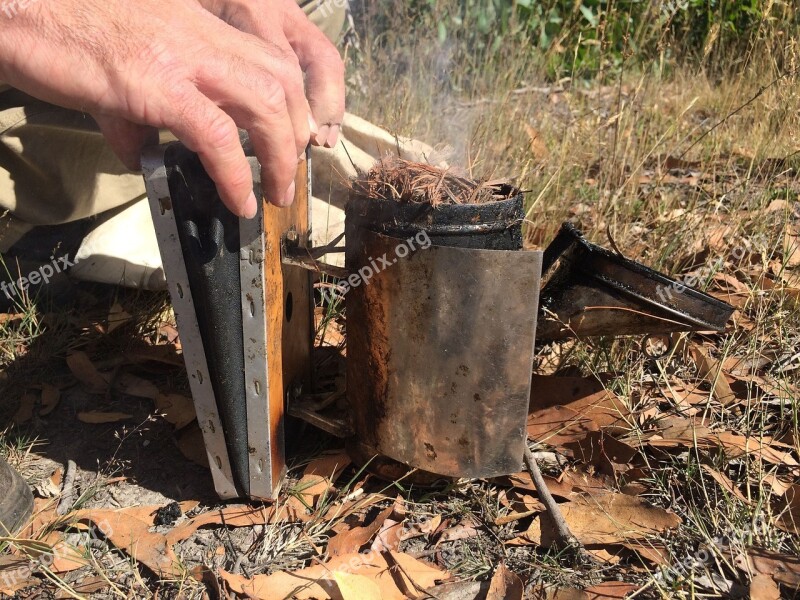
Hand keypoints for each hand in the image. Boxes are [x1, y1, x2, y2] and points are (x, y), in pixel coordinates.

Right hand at [0, 0, 344, 216]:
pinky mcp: (157, 83)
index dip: (291, 104)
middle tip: (286, 176)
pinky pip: (217, 134)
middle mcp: (201, 34)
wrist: (15, 9)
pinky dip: (235, 175)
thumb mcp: (118, 73)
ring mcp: (183, 55)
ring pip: (266, 102)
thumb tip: (143, 154)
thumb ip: (139, 113)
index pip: (270, 58)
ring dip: (280, 156)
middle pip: (282, 79)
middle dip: (297, 133)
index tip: (287, 142)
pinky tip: (238, 202)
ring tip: (274, 195)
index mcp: (198, 26)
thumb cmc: (59, 34)